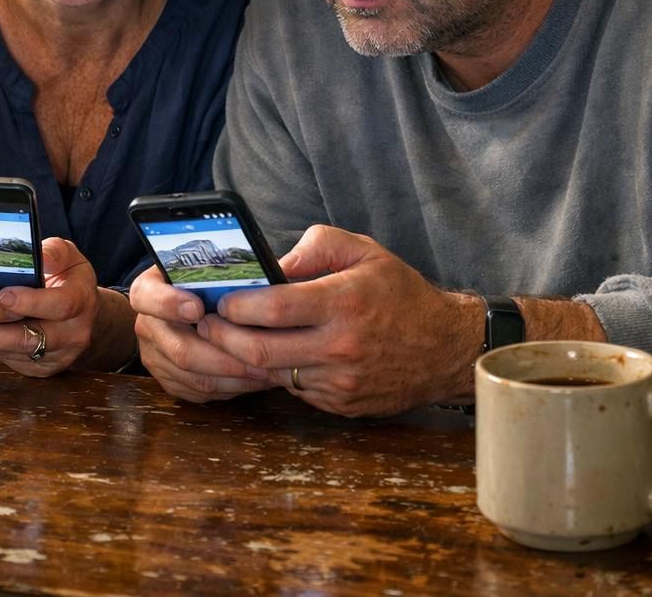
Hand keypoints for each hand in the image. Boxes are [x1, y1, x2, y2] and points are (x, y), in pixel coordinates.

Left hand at [0, 237, 102, 377]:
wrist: (81, 314)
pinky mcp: (42, 368)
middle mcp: (74, 332)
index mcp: (82, 300)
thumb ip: (53, 252)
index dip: (30, 302)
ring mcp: (59, 355)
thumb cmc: (67, 277)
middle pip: (31, 338)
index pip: (59, 305)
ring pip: (17, 353)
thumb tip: (36, 255)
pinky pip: (13, 361)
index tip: (1, 296)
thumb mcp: (67, 256)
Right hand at [130, 265, 273, 401]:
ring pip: (193, 376)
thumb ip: (221, 270)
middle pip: (181, 350)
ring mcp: (155, 356)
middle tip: (258, 355)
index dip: (170, 305)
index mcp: (148, 291)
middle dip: (224, 356)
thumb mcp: (204, 267)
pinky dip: (229, 388)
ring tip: (265, 370)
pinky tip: (253, 379)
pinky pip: (198, 391)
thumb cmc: (201, 282)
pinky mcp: (167, 380)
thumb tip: (265, 275)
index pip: (148, 298)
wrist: (182, 305)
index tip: (198, 308)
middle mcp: (146, 325)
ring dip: (233, 376)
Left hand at [196, 225, 483, 416]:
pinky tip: (271, 355)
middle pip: (260, 352)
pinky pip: (294, 389)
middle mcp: (340, 347)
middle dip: (223, 338)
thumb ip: (314, 247)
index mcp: (344, 303)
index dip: (237, 306)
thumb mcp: (364, 251)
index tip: (220, 300)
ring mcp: (340, 381)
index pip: (273, 310)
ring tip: (228, 338)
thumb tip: (270, 266)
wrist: (444, 348)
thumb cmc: (400, 293)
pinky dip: (278, 373)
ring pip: (273, 374)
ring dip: (245, 358)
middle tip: (207, 324)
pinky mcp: (341, 403)